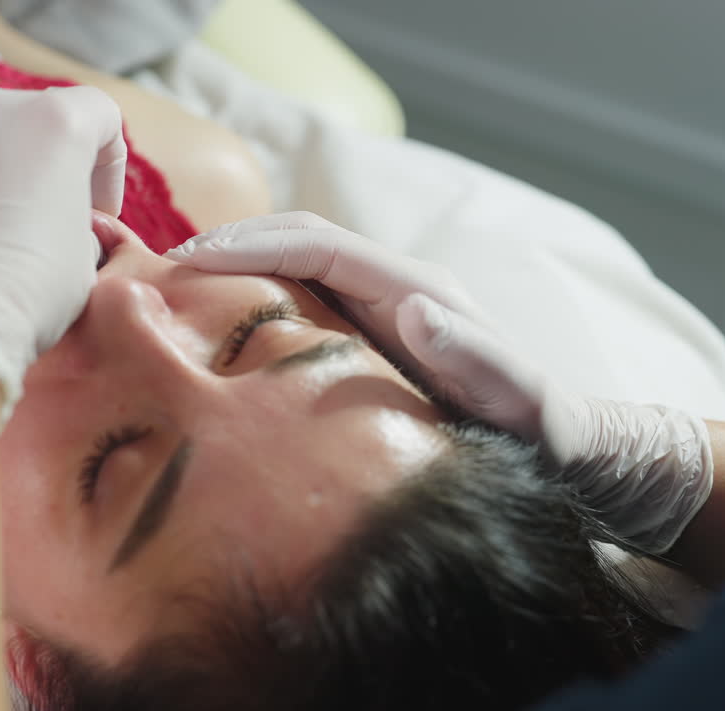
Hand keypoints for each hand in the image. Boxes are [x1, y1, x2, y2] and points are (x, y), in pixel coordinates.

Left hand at [0, 84, 126, 448]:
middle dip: (49, 168)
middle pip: (36, 123)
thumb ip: (76, 215)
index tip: (99, 212)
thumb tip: (56, 221)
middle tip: (50, 224)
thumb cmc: (24, 292)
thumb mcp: (85, 255)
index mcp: (54, 121)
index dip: (109, 167)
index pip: (100, 115)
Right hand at [166, 212, 712, 552]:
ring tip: (169, 301)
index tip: (187, 259)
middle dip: (227, 249)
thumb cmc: (545, 435)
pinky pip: (303, 314)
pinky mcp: (374, 346)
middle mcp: (397, 293)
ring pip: (295, 277)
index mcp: (420, 291)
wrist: (567, 453)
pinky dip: (253, 314)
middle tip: (157, 275)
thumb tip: (419, 308)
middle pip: (298, 247)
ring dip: (233, 279)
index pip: (321, 243)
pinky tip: (217, 344)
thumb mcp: (525, 405)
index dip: (252, 242)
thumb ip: (482, 359)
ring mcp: (384, 318)